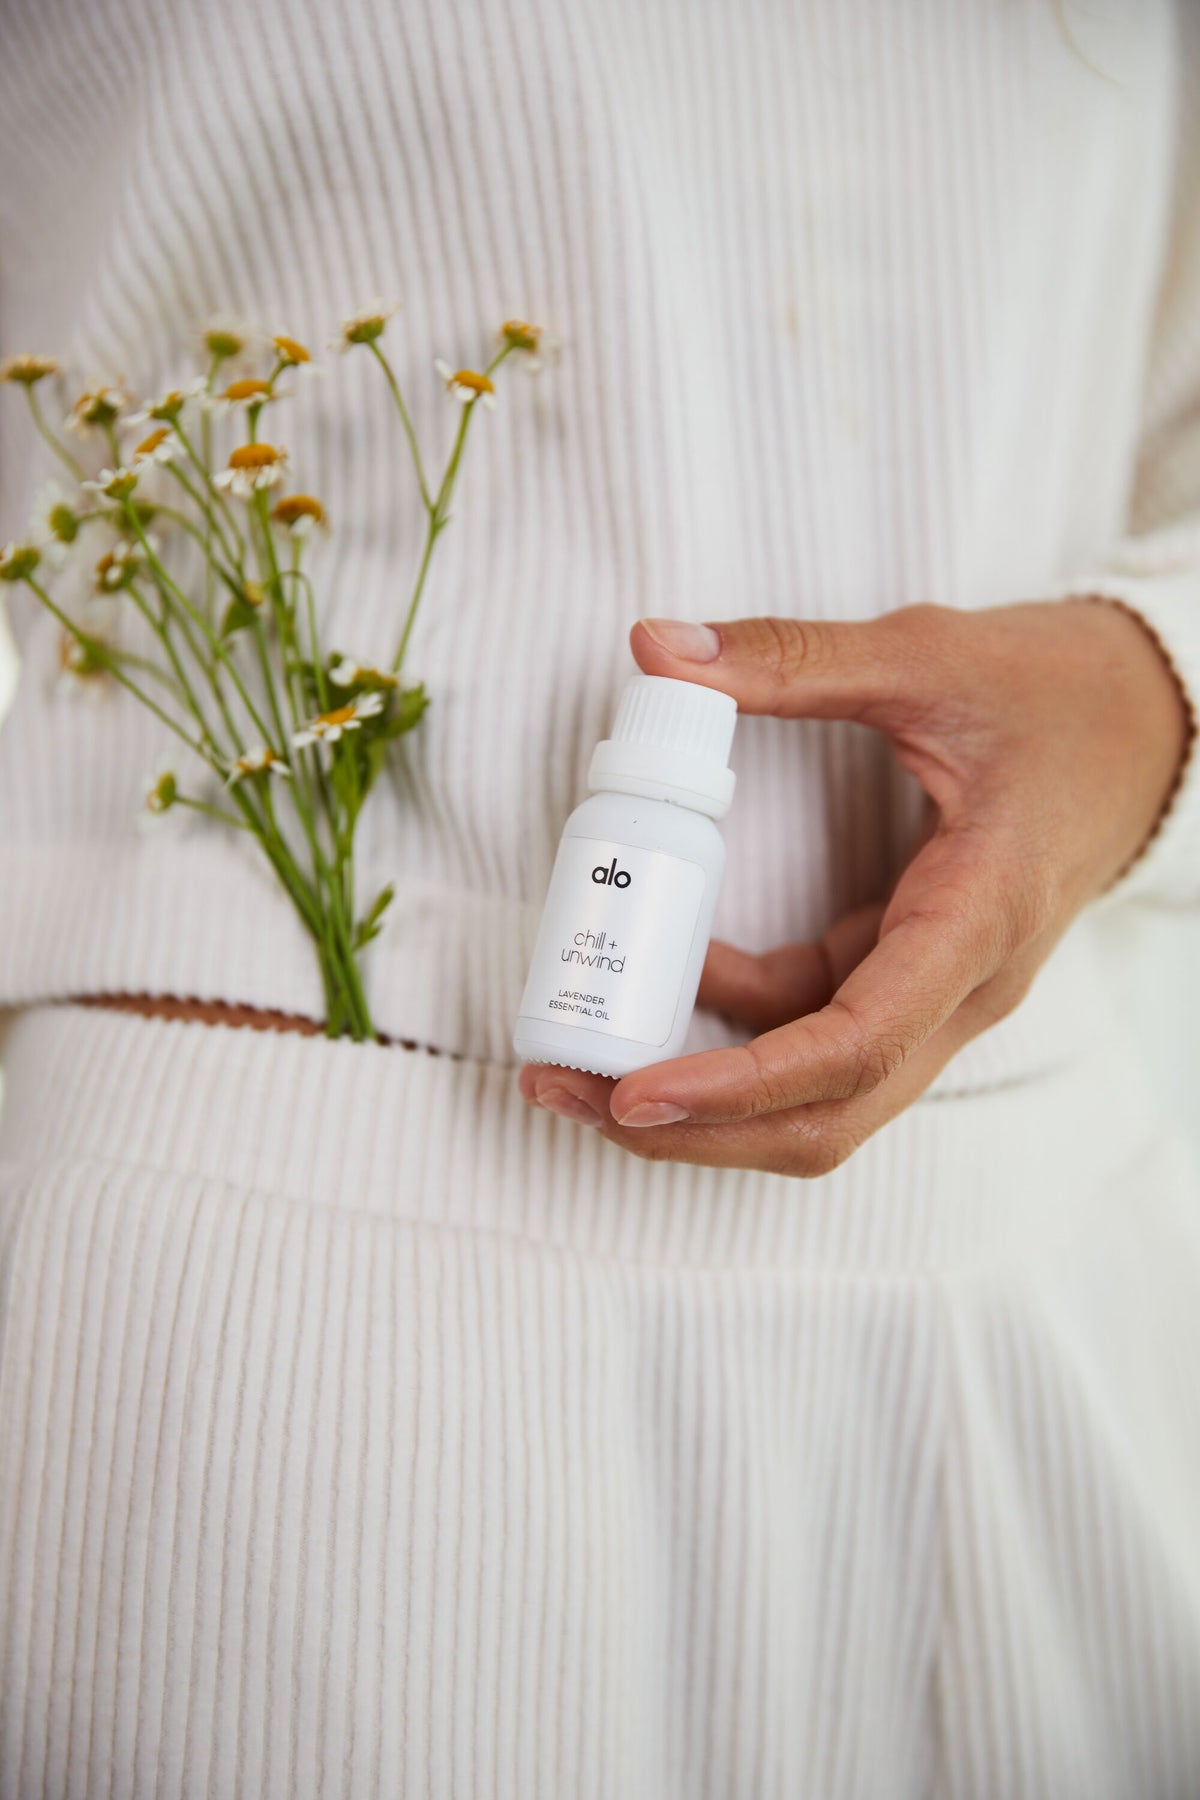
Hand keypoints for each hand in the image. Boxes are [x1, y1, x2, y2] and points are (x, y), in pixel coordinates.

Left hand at [519, 600, 1190, 1175]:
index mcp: (977, 919)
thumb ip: (793, 656)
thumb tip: (658, 648)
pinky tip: (666, 971)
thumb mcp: (927, 656)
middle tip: (567, 1091)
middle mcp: (960, 988)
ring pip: (816, 1095)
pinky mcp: (906, 978)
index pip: (857, 1045)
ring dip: (700, 1094)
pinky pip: (812, 1031)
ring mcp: (934, 995)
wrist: (1146, 724)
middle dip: (692, 1127)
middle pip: (824, 1115)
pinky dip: (731, 1023)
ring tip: (581, 1061)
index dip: (741, 1083)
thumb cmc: (1055, 696)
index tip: (636, 1093)